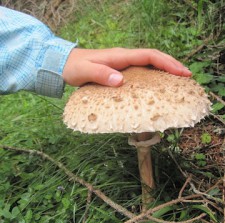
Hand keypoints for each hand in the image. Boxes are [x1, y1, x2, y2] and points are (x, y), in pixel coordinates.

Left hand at [62, 48, 191, 86]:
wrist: (64, 64)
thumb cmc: (74, 68)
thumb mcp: (85, 72)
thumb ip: (101, 75)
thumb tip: (121, 81)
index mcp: (120, 56)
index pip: (149, 56)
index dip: (166, 63)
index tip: (181, 72)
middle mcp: (124, 58)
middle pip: (154, 58)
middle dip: (171, 66)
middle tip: (187, 77)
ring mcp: (122, 64)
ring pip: (149, 64)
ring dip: (164, 71)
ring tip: (178, 82)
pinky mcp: (120, 71)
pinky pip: (141, 71)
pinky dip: (152, 76)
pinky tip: (157, 86)